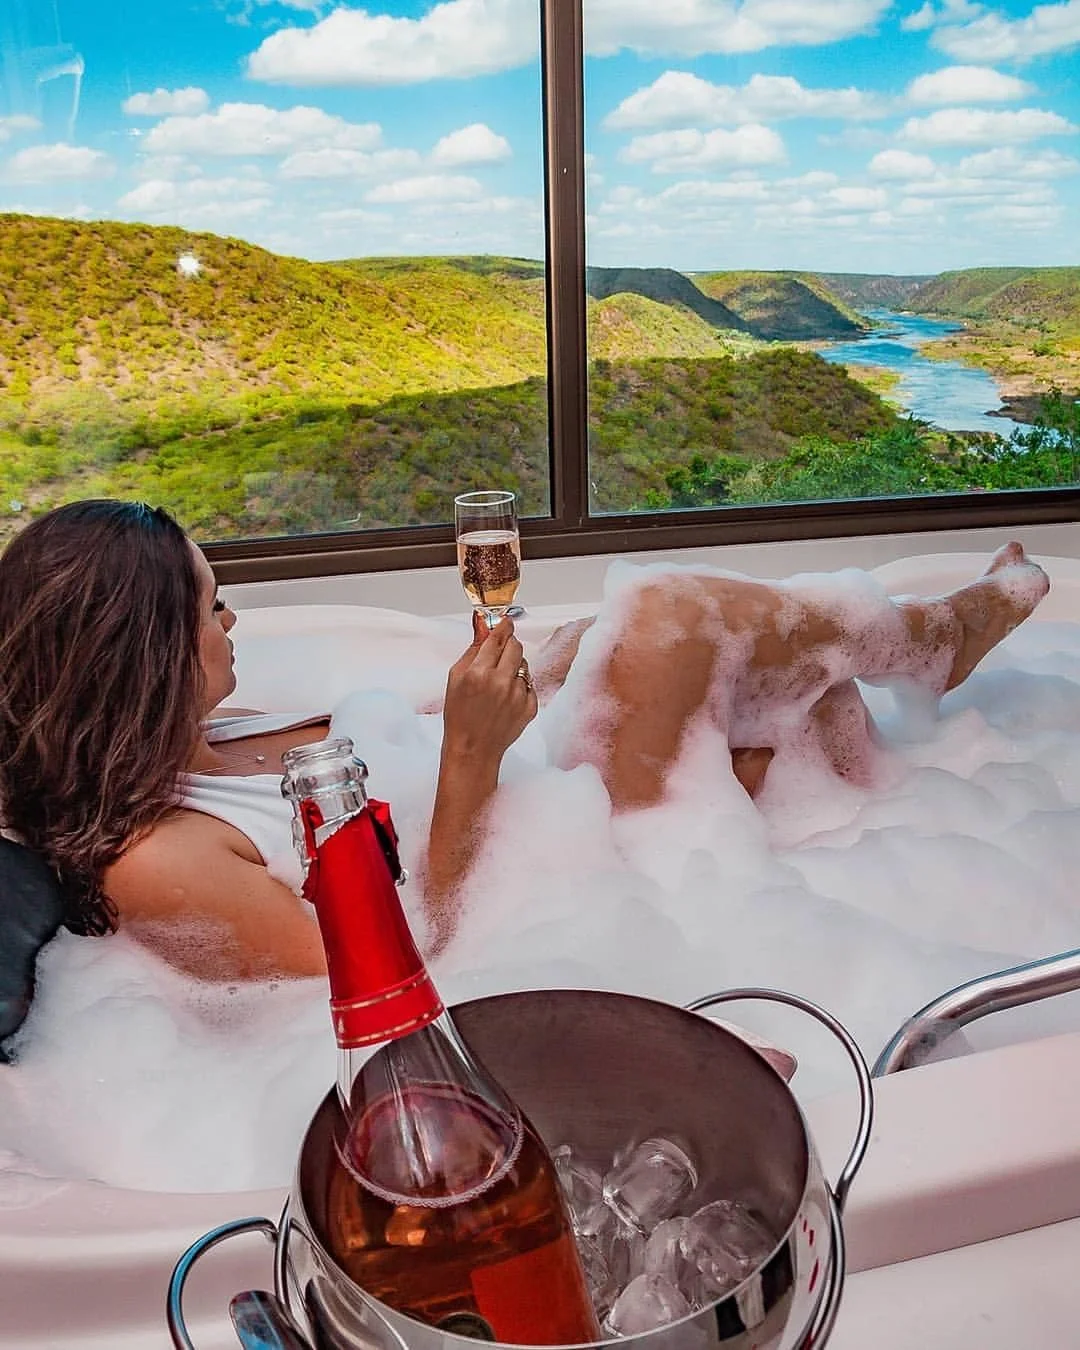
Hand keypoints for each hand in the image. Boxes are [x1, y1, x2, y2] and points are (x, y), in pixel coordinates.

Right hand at [441, 615, 537, 767]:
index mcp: (480, 673)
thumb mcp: (456, 678)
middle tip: (498, 654)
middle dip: (508, 646)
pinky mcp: (530, 707)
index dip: (503, 627)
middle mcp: (501, 682)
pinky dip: (519, 686)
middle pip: (516, 647)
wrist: (473, 749)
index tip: (505, 623)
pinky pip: (529, 684)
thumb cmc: (460, 716)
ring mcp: (518, 695)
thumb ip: (473, 649)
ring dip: (513, 667)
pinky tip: (505, 698)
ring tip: (498, 683)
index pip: (499, 638)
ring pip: (524, 665)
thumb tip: (483, 625)